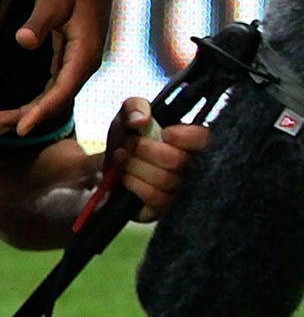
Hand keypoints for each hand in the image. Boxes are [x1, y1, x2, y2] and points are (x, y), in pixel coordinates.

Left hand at [0, 0, 112, 137]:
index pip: (62, 90)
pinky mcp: (71, 53)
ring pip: (55, 93)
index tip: (22, 129)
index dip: (41, 112)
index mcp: (86, 50)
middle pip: (56, 98)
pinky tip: (21, 109)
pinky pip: (54, 83)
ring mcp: (80, 58)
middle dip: (27, 116)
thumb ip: (39, 21)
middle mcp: (86, 60)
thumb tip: (24, 41)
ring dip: (30, 111)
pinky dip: (38, 98)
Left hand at [104, 98, 208, 222]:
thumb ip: (135, 107)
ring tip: (123, 157)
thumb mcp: (130, 115)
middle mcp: (195, 168)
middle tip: (130, 144)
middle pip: (178, 160)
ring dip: (135, 166)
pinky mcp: (167, 209)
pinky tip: (125, 176)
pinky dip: (134, 184)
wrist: (111, 167)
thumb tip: (140, 120)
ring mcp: (183, 192)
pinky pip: (156, 199)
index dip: (186, 136)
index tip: (165, 133)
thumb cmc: (130, 138)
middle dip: (145, 149)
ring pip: (165, 180)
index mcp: (194, 142)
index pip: (206, 139)